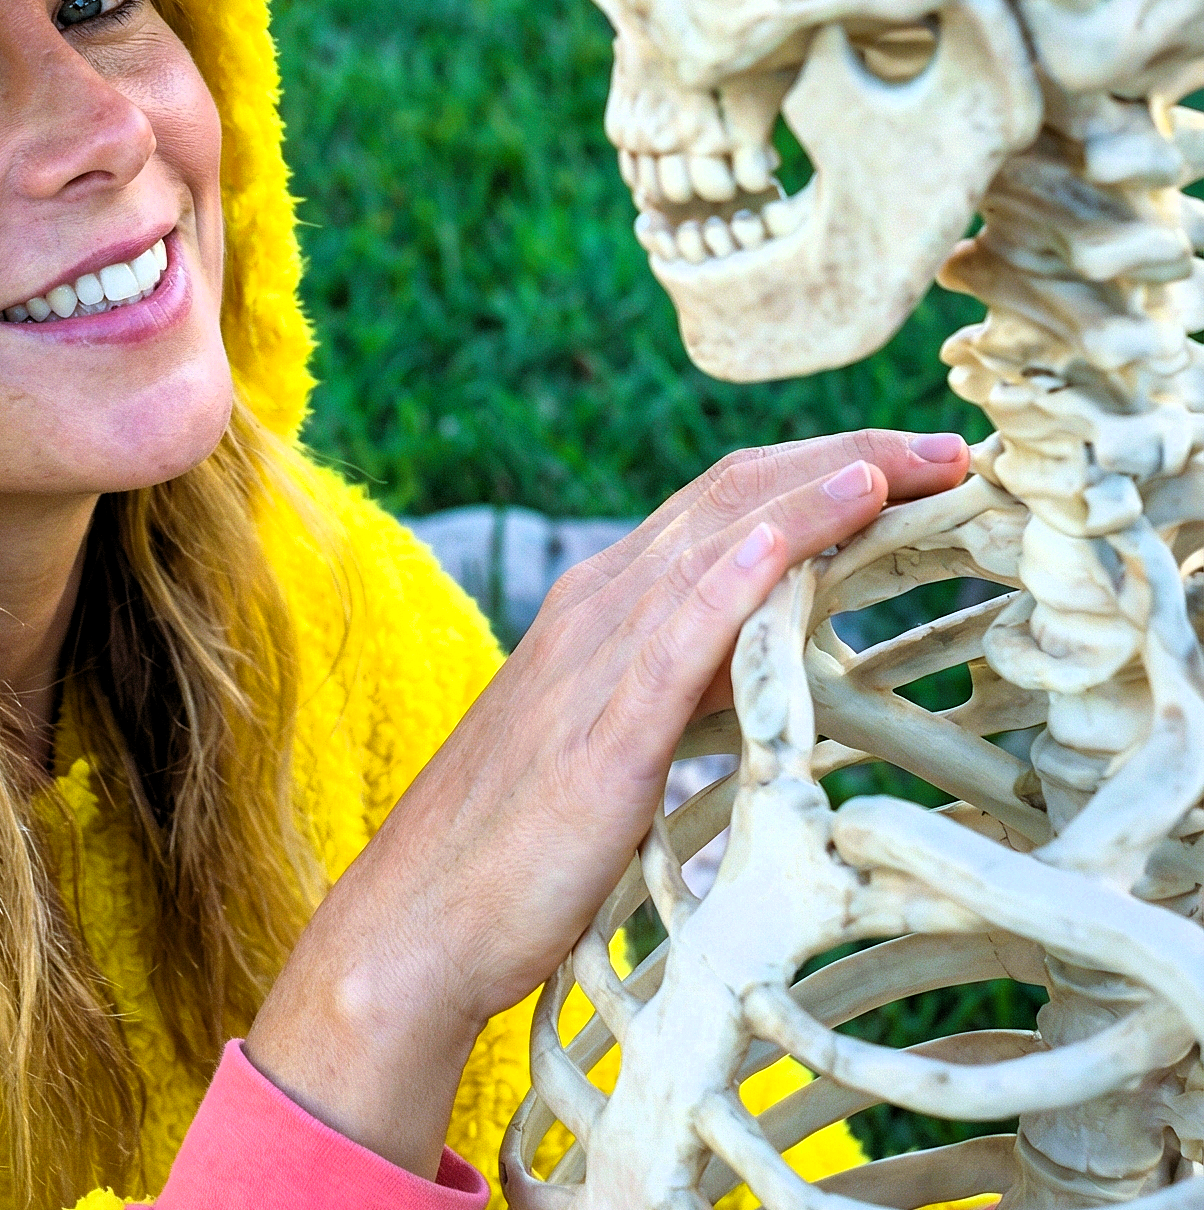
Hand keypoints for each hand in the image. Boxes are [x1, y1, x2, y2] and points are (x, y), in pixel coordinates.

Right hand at [244, 428, 969, 1178]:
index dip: (822, 469)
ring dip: (822, 489)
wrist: (420, 919)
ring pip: (719, 539)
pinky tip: (805, 530)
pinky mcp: (604, 731)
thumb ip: (688, 684)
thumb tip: (777, 661)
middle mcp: (598, 606)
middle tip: (950, 450)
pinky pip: (681, 627)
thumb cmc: (520, 845)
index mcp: (603, 605)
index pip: (726, 503)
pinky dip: (748, 565)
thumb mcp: (624, 738)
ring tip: (914, 466)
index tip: (914, 466)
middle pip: (734, 494)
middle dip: (847, 456)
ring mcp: (596, 659)